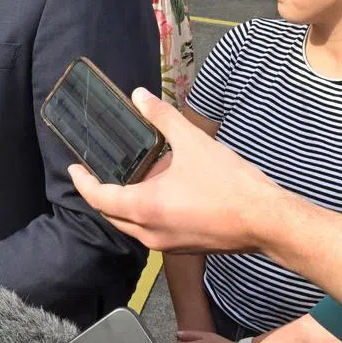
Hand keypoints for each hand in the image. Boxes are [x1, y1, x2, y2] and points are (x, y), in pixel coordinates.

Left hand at [68, 88, 279, 252]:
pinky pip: (150, 232)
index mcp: (145, 208)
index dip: (83, 182)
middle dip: (99, 195)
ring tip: (122, 180)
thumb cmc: (229, 182)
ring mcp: (167, 245)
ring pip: (131, 226)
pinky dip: (143, 214)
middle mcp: (150, 233)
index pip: (99, 198)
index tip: (75, 169)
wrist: (266, 221)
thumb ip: (162, 117)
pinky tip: (154, 195)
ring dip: (122, 206)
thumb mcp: (192, 142)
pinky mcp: (183, 248)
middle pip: (111, 215)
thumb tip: (140, 94)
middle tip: (92, 174)